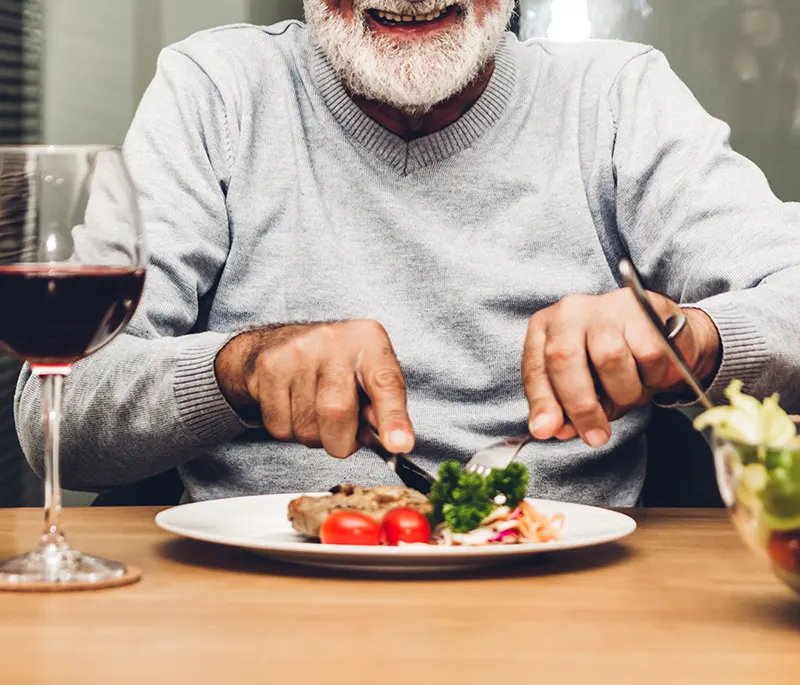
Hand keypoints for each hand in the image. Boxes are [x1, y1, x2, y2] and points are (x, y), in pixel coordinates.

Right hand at [215, 321, 414, 458]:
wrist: (282, 341)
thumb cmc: (338, 366)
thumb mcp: (370, 373)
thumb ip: (384, 405)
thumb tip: (392, 441)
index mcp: (369, 342)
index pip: (385, 384)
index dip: (393, 418)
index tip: (400, 445)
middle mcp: (334, 342)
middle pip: (337, 413)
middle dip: (342, 441)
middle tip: (344, 433)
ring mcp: (297, 353)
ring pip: (306, 429)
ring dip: (316, 437)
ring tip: (317, 411)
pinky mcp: (268, 368)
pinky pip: (281, 428)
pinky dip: (291, 431)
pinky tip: (295, 407)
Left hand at [522, 290, 720, 446]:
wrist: (656, 327)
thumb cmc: (607, 358)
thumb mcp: (578, 381)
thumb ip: (563, 406)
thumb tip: (556, 430)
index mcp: (544, 330)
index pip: (535, 369)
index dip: (541, 402)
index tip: (546, 430)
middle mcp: (570, 312)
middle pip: (565, 359)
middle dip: (581, 406)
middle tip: (596, 436)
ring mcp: (605, 306)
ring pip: (610, 358)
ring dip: (624, 393)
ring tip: (629, 395)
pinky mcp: (643, 308)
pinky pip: (648, 354)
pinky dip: (653, 377)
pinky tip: (650, 375)